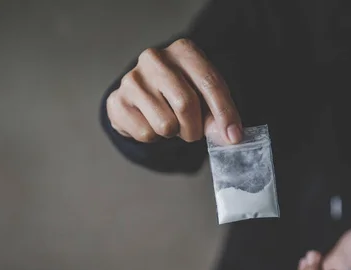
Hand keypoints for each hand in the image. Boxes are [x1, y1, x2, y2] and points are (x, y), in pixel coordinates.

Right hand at [106, 38, 242, 144]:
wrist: (139, 95)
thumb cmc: (178, 92)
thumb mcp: (203, 95)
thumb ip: (218, 113)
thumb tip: (229, 136)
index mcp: (183, 51)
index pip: (209, 83)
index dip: (224, 113)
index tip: (233, 136)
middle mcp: (155, 58)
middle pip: (186, 105)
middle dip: (195, 129)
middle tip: (192, 133)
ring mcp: (132, 78)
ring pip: (166, 124)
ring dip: (173, 134)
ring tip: (169, 123)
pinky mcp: (117, 100)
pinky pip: (146, 133)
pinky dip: (153, 137)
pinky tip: (150, 122)